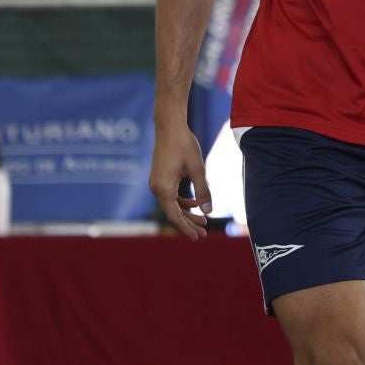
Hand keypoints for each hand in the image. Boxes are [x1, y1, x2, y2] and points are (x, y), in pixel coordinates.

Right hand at [149, 119, 208, 239]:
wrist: (170, 126)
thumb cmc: (184, 145)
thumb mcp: (198, 169)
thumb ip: (203, 191)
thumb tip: (208, 211)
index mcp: (163, 189)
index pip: (175, 216)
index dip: (186, 228)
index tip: (197, 238)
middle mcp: (156, 188)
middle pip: (173, 213)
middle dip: (188, 224)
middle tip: (203, 234)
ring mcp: (157, 183)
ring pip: (172, 205)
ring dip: (187, 213)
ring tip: (203, 221)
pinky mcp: (160, 178)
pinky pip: (171, 195)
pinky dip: (182, 201)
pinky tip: (195, 203)